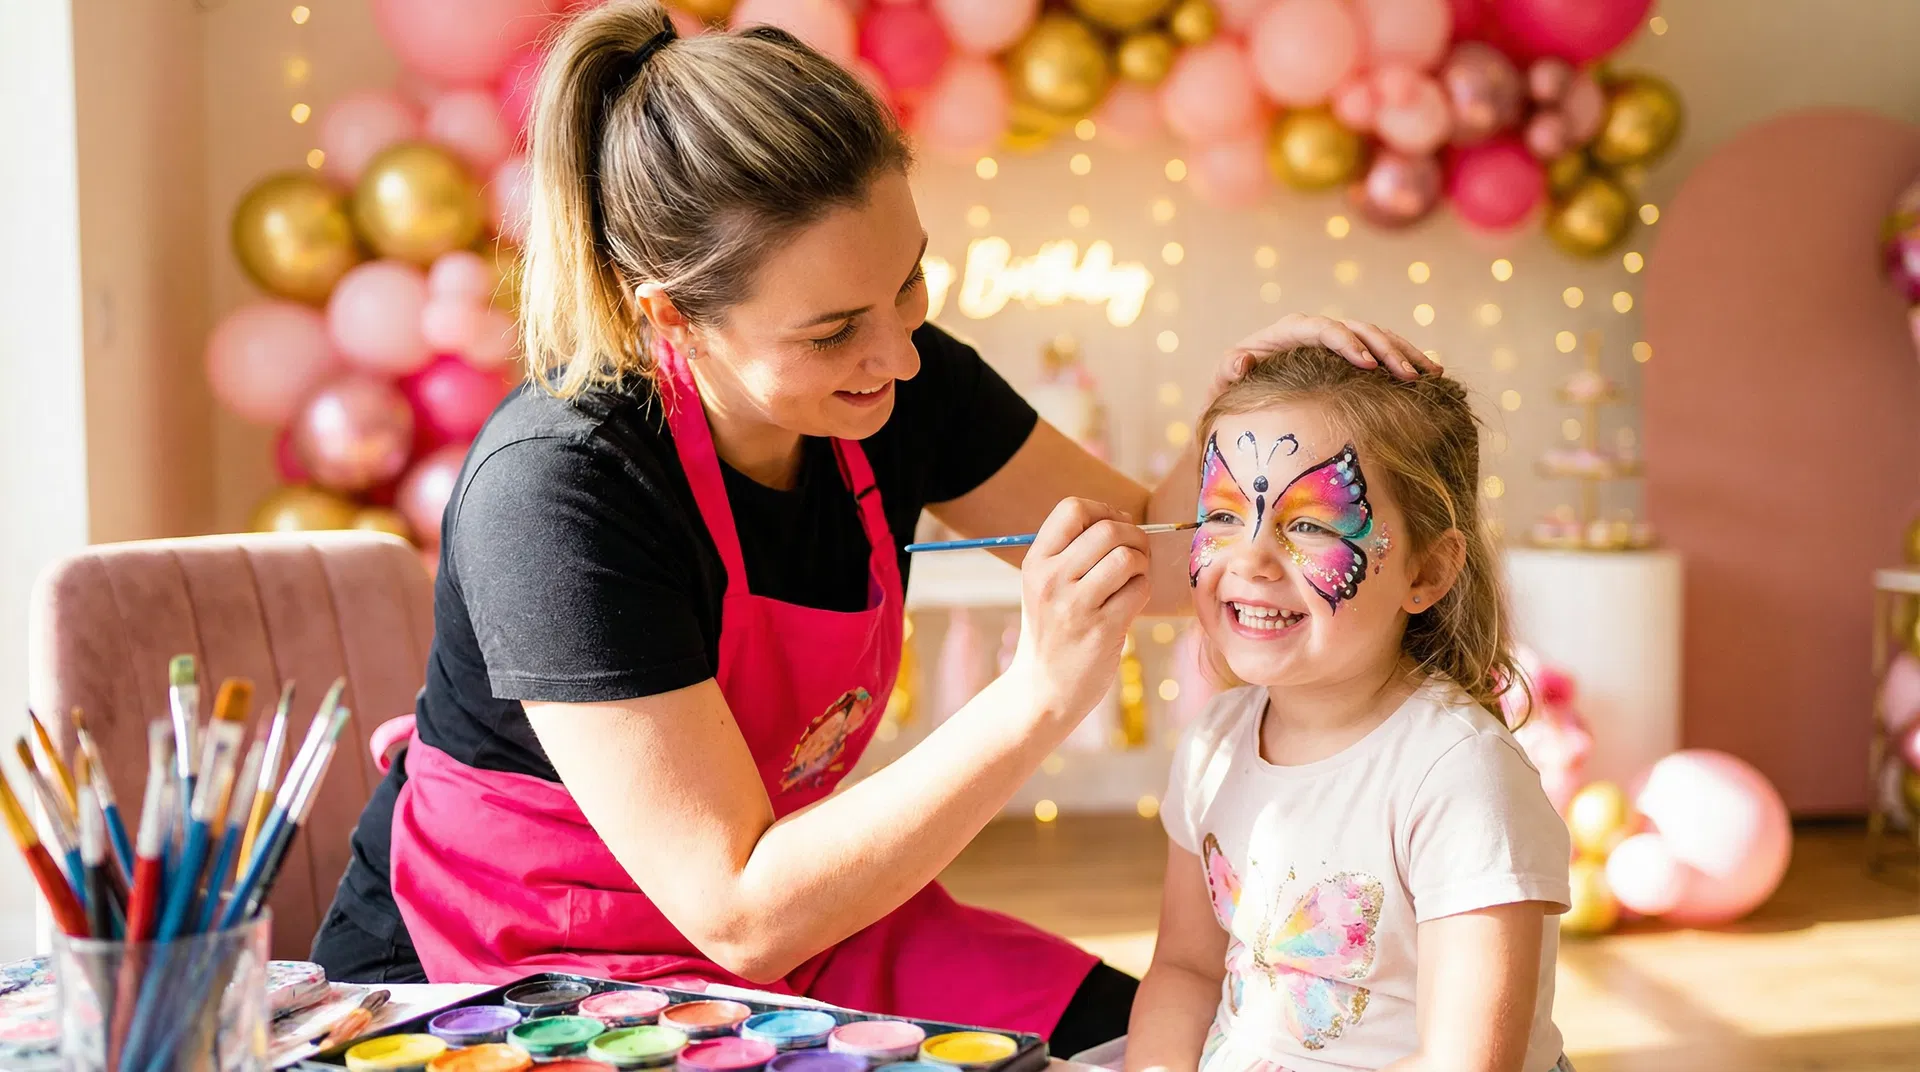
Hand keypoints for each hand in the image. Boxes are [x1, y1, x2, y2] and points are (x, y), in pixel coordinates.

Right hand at [1011, 498, 1151, 721]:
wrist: (1042, 690)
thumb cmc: (1051, 630)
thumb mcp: (1043, 586)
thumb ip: (1071, 551)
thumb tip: (1122, 519)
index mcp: (1035, 563)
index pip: (1072, 509)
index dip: (1103, 510)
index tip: (1114, 526)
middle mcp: (1052, 580)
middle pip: (1108, 530)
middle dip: (1133, 536)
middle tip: (1135, 553)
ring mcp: (1076, 606)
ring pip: (1128, 558)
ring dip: (1142, 564)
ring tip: (1133, 578)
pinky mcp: (1103, 630)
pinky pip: (1139, 589)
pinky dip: (1143, 590)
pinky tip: (1130, 602)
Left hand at [1209, 313, 1440, 397]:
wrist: (1238, 406)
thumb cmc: (1228, 397)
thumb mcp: (1221, 387)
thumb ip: (1227, 372)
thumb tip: (1241, 361)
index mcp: (1285, 334)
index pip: (1321, 329)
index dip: (1346, 343)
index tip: (1367, 366)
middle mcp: (1313, 332)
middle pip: (1357, 329)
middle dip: (1387, 349)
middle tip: (1410, 376)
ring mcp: (1332, 344)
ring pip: (1375, 337)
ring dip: (1404, 353)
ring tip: (1430, 373)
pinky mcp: (1346, 358)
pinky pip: (1379, 353)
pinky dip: (1403, 361)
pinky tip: (1427, 376)